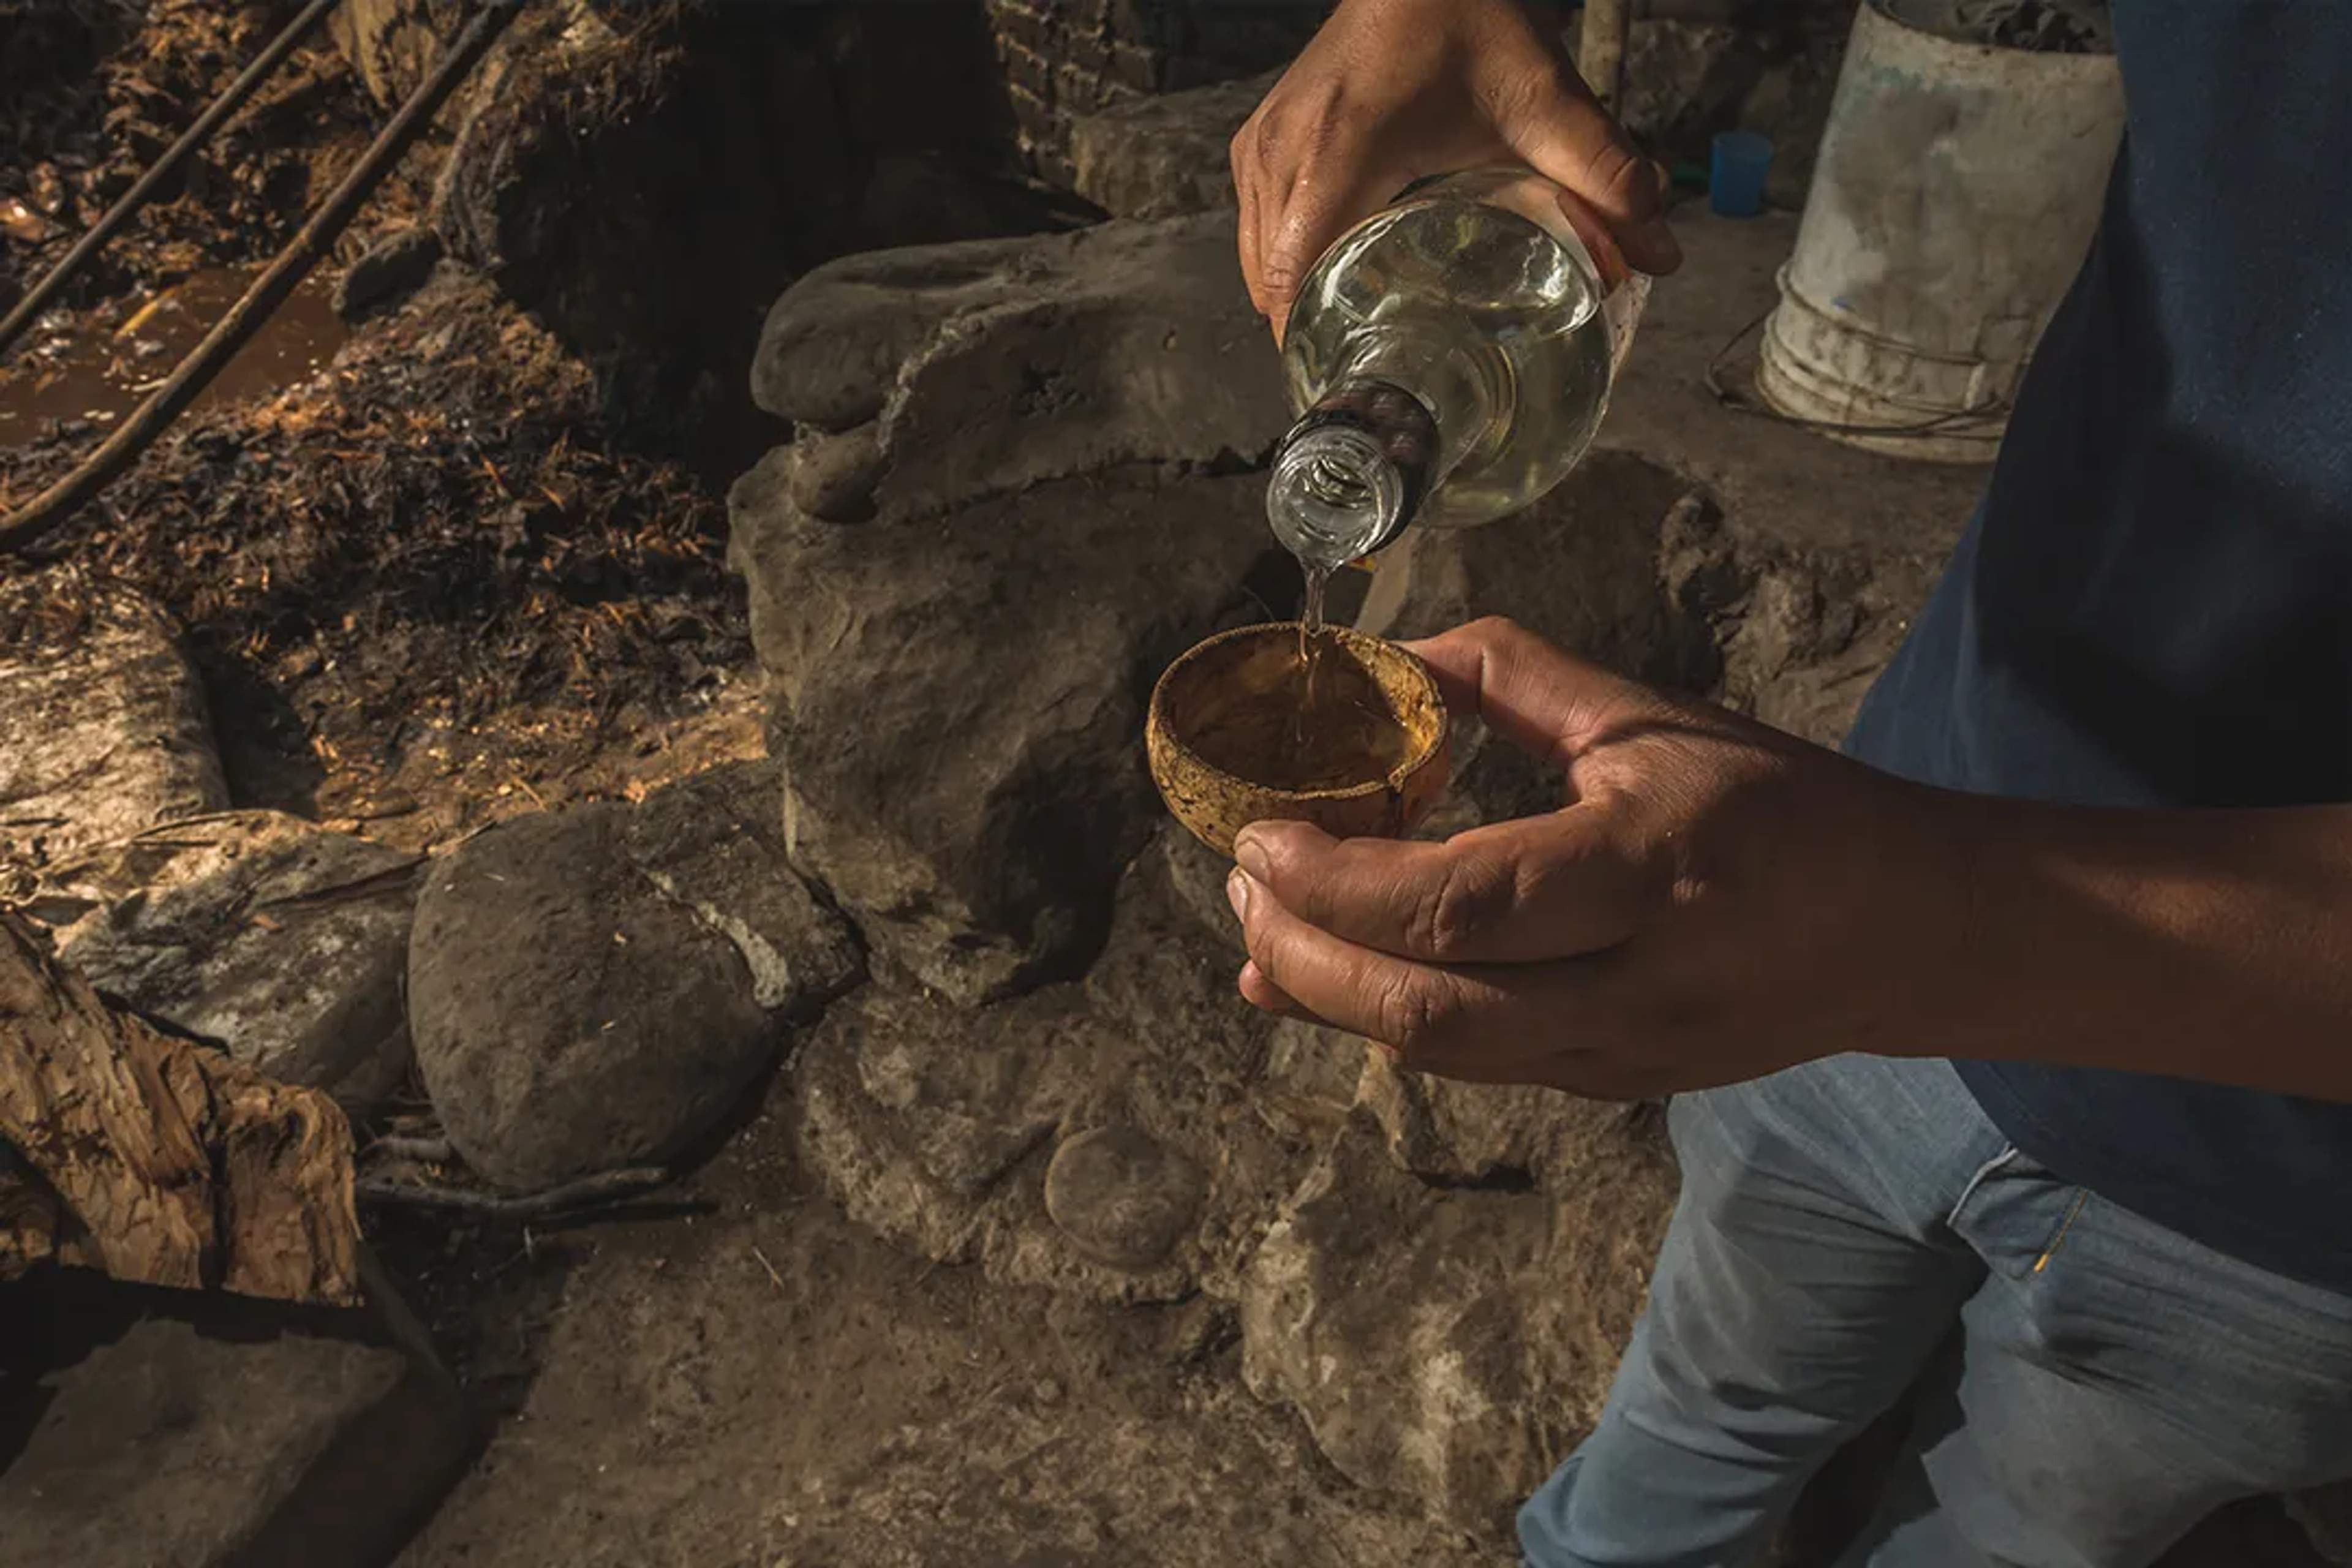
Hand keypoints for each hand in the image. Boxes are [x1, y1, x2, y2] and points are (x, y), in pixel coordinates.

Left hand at [1225, 618, 1969, 1098]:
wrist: (1903, 929)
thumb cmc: (1778, 805)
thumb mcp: (1654, 718)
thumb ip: (1517, 679)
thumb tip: (1388, 657)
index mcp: (1648, 868)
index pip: (1461, 904)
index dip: (1338, 884)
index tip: (1260, 839)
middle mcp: (1635, 981)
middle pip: (1427, 1010)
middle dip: (1305, 957)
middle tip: (1240, 889)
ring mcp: (1624, 1053)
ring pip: (1441, 1053)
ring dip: (1330, 999)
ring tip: (1263, 935)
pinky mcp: (1615, 1087)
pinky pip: (1477, 1063)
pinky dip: (1389, 1022)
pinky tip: (1331, 981)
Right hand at [1231, 0, 1680, 334]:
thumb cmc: (1467, 20)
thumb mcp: (1543, 99)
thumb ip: (1604, 176)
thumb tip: (1659, 255)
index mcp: (1338, 154)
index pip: (1292, 277)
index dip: (1310, 345)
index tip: (1352, 390)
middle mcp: (1283, 152)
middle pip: (1271, 282)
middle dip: (1312, 335)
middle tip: (1371, 379)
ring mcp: (1262, 145)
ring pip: (1256, 258)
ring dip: (1296, 299)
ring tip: (1351, 339)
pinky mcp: (1259, 138)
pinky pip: (1256, 223)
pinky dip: (1284, 259)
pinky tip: (1334, 277)